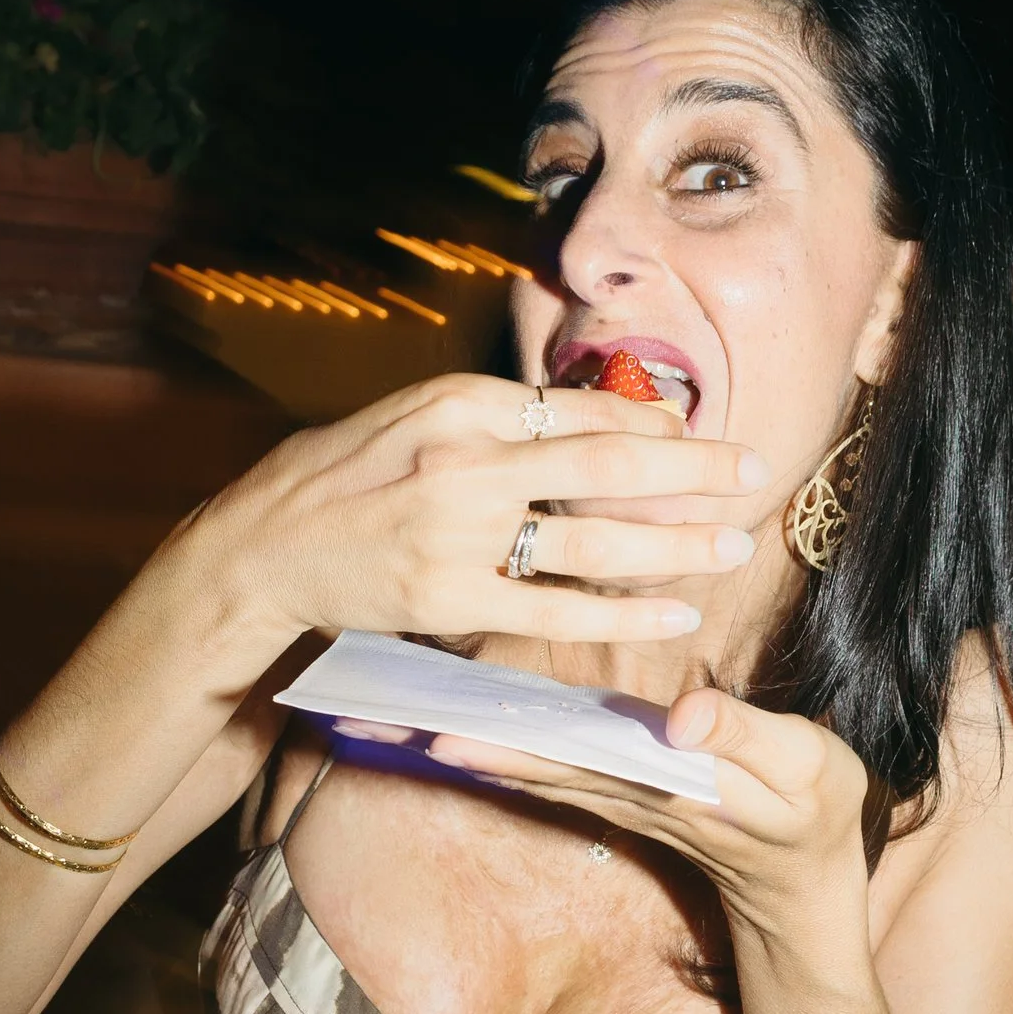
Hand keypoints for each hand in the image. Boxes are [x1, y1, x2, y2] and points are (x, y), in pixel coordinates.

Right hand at [196, 372, 771, 651]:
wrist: (259, 547)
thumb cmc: (339, 479)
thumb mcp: (413, 417)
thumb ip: (493, 418)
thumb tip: (584, 417)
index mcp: (458, 402)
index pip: (577, 407)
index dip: (651, 423)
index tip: (701, 434)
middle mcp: (464, 458)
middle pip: (604, 463)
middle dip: (691, 470)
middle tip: (753, 471)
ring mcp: (456, 532)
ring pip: (592, 537)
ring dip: (673, 543)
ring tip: (729, 546)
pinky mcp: (448, 599)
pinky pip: (555, 609)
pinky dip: (621, 611)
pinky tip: (673, 610)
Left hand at [427, 684, 872, 939]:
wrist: (807, 891)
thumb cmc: (815, 816)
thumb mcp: (805, 771)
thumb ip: (747, 739)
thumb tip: (683, 717)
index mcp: (664, 784)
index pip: (569, 757)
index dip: (505, 742)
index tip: (443, 731)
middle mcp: (629, 794)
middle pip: (531, 763)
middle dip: (463, 742)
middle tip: (386, 721)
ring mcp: (622, 798)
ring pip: (534, 767)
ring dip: (473, 745)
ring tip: (405, 720)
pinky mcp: (624, 794)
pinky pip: (554, 770)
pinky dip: (508, 751)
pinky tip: (467, 732)